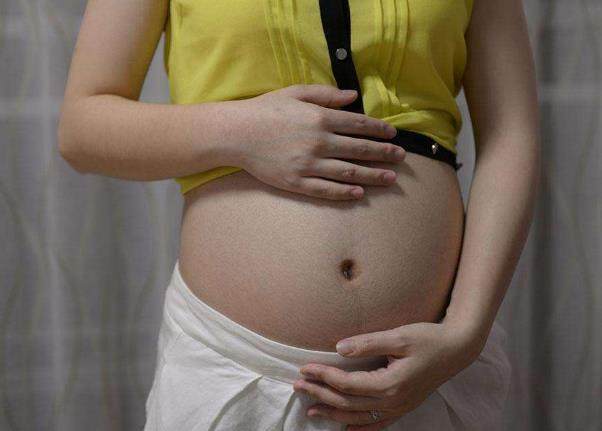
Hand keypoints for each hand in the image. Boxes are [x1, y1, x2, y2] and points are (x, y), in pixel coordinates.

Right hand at [236, 84, 406, 200]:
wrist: (236, 133)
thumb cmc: (265, 110)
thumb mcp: (296, 93)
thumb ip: (326, 95)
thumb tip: (353, 96)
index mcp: (320, 119)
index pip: (359, 125)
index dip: (379, 130)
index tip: (393, 135)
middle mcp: (319, 142)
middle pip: (359, 149)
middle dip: (383, 153)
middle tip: (401, 157)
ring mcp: (309, 165)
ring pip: (349, 172)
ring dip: (373, 175)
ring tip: (390, 178)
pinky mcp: (297, 182)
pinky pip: (326, 190)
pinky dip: (345, 192)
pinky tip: (359, 193)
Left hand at [293, 321, 484, 429]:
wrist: (456, 349)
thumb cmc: (428, 339)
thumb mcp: (398, 336)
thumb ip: (367, 343)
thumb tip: (339, 348)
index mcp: (389, 384)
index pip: (346, 383)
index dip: (323, 376)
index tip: (305, 368)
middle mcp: (393, 402)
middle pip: (347, 402)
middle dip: (320, 393)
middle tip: (298, 385)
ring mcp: (399, 408)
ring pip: (358, 416)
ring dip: (333, 412)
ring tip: (311, 408)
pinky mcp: (403, 408)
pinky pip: (377, 424)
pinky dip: (358, 428)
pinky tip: (345, 428)